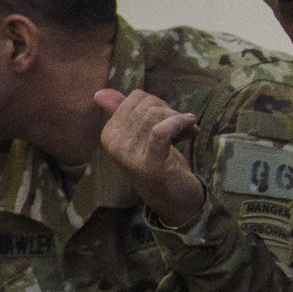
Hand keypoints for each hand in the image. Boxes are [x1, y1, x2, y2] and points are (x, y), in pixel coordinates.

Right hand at [91, 90, 208, 228]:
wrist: (173, 198)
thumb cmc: (158, 162)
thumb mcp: (140, 135)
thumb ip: (123, 113)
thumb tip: (100, 93)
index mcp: (109, 134)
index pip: (136, 98)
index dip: (159, 103)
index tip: (172, 118)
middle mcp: (114, 144)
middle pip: (147, 105)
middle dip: (171, 111)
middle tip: (184, 126)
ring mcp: (130, 155)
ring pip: (155, 115)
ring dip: (180, 119)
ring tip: (189, 132)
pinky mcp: (150, 163)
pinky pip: (161, 130)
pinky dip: (180, 123)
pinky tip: (192, 129)